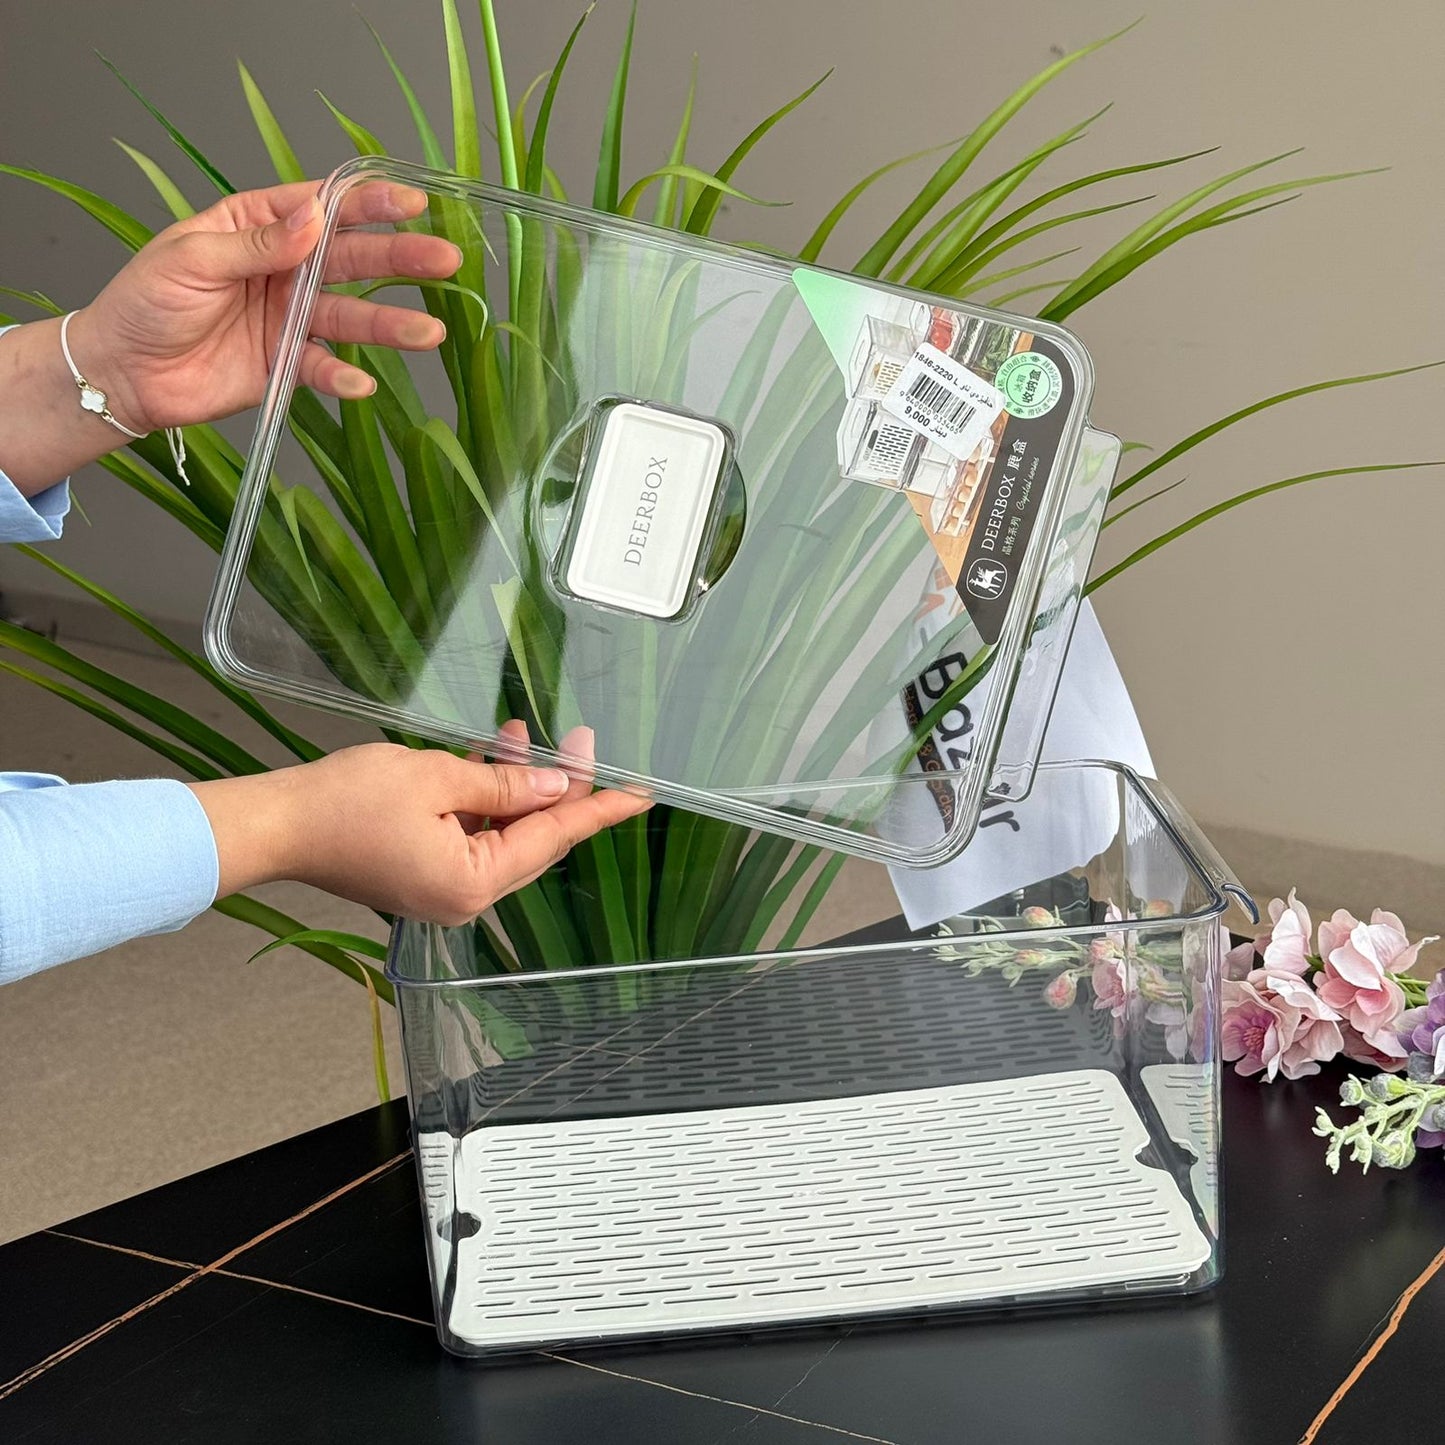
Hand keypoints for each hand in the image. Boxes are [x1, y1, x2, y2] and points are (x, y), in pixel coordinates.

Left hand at [72, 179, 460, 433]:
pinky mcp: (286, 364)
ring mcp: (290, 317)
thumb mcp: (193, 258)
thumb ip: (258, 243)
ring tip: (429, 334)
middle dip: (400, 260)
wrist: (122, 372)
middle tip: (444, 261)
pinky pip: (323, 367)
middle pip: (351, 259)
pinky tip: (362, 383)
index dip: (368, 204)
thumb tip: (312, 218)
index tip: (411, 202)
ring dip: (390, 326)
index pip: (322, 207)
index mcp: (258, 225)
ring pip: (350, 316)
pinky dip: (342, 376)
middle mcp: (284, 268)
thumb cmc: (143, 303)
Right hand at [190, 739, 650, 924]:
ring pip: (504, 833)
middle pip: (534, 839)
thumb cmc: (345, 801)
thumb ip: (506, 784)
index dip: (600, 809)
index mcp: (472, 883)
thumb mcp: (437, 778)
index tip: (642, 793)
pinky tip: (493, 755)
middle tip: (581, 740)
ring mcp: (442, 890)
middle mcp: (464, 897)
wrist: (275, 824)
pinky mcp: (422, 873)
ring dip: (518, 787)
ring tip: (526, 734)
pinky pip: (472, 835)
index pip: (555, 838)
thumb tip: (559, 786)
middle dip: (559, 789)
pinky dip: (486, 799)